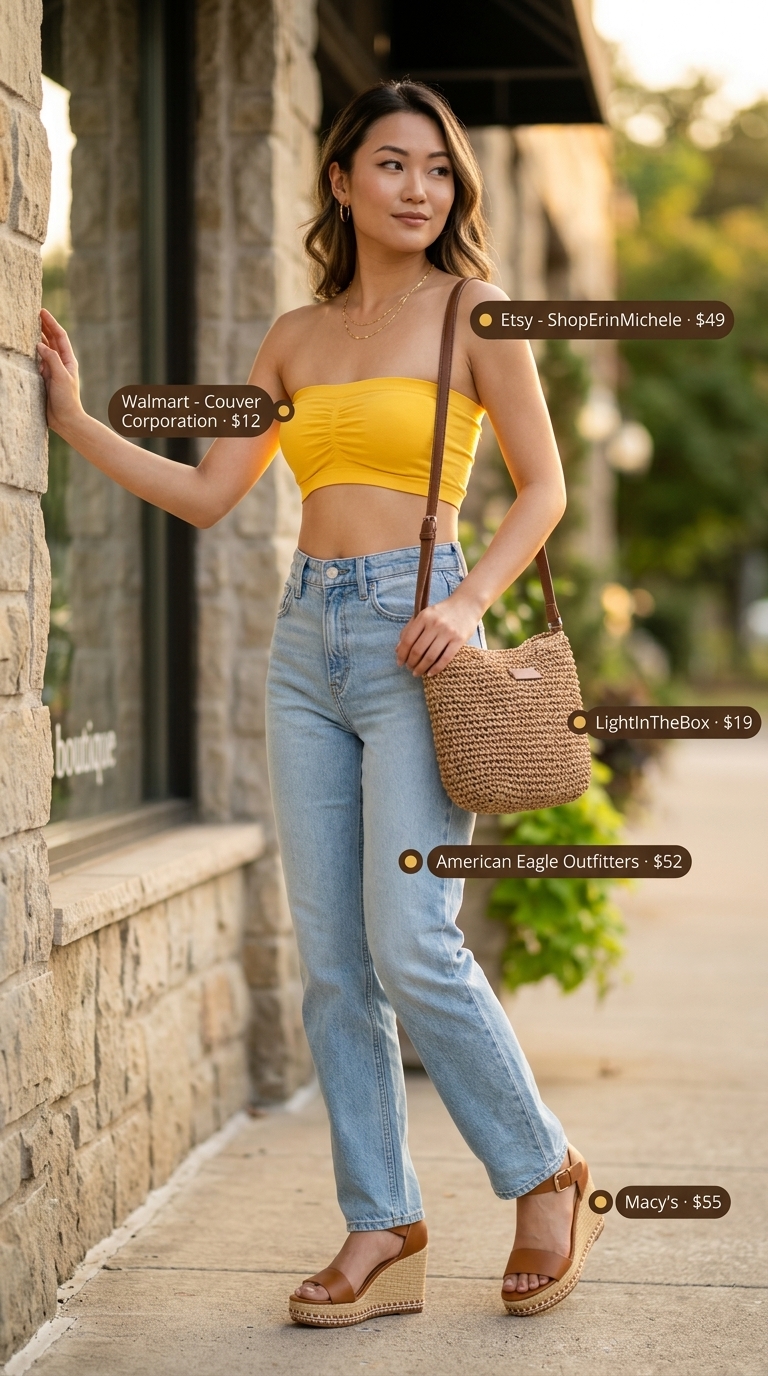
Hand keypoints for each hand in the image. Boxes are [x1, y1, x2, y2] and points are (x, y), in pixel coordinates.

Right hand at [37, 309, 83, 435]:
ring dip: (37, 337)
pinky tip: (26, 347)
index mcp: (68, 360)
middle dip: (43, 326)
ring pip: (44, 349)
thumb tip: (40, 345)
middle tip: (33, 314)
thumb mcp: (61, 377)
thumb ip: (51, 359)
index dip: (51, 323)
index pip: (59, 336)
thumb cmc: (67, 400)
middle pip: (51, 340)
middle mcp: (60, 363)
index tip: (42, 311)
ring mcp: (52, 370)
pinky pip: (37, 361)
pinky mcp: (44, 378)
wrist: (65, 420)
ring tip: (28, 326)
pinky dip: (32, 352)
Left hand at [396, 586, 483, 676]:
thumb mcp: (424, 615)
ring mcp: (448, 632)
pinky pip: (445, 658)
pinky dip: (436, 669)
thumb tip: (397, 649)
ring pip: (430, 656)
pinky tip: (430, 673)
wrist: (467, 605)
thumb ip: (410, 629)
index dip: (402, 654)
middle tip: (409, 669)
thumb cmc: (442, 612)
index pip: (408, 640)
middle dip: (411, 663)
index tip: (400, 663)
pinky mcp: (459, 640)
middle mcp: (435, 624)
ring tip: (418, 673)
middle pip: (417, 650)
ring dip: (421, 668)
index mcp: (423, 617)